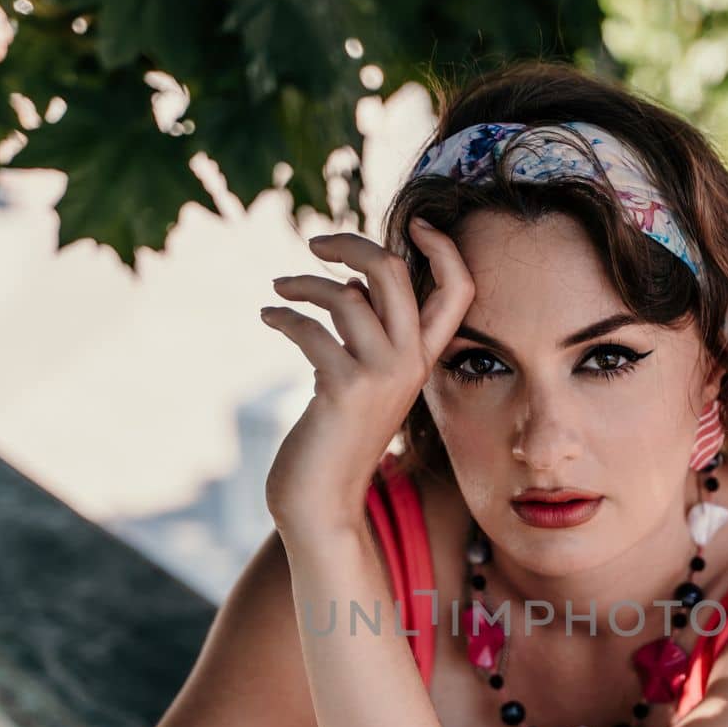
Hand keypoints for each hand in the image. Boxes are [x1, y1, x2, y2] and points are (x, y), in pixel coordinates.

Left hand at [260, 222, 474, 540]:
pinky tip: (269, 317)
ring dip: (303, 284)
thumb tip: (348, 282)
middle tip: (317, 243)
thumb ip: (368, 332)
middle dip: (352, 243)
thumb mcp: (364, 379)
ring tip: (279, 290)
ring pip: (345, 295)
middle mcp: (410, 364)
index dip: (445, 251)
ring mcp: (380, 376)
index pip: (458, 293)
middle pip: (394, 273)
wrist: (321, 502)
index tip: (419, 225)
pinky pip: (310, 328)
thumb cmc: (337, 438)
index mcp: (422, 360)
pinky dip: (284, 315)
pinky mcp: (344, 388)